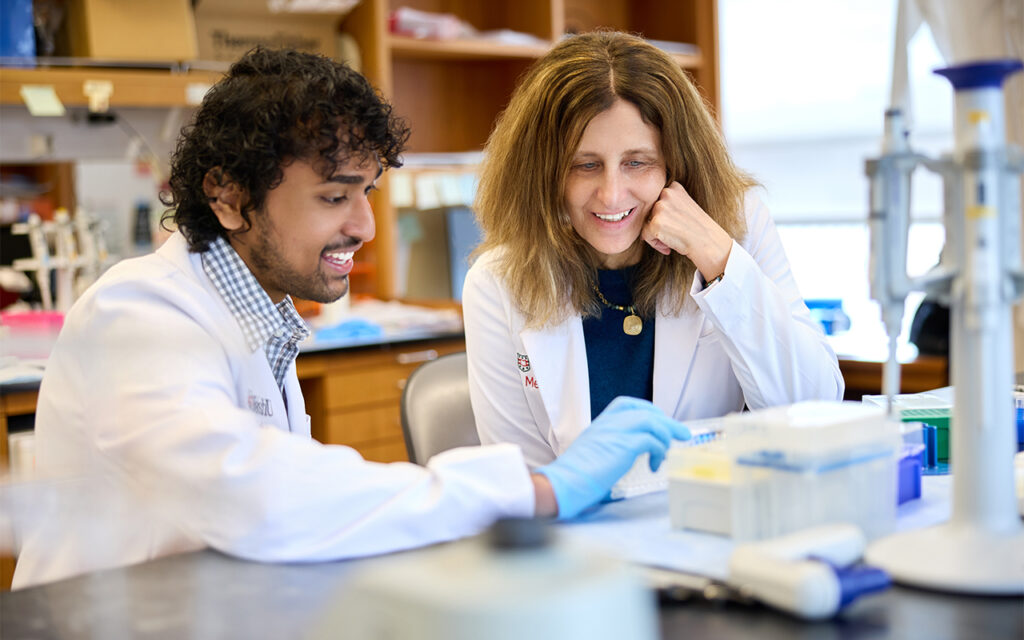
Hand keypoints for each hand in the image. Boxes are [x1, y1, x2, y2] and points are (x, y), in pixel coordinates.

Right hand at [536, 396, 690, 518]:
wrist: (563, 483)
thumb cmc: (573, 478)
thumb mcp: (591, 456)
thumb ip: (607, 451)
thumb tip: (621, 461)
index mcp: (599, 424)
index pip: (626, 404)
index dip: (648, 410)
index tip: (660, 422)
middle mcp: (608, 423)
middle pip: (645, 411)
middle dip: (667, 422)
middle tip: (682, 435)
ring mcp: (616, 432)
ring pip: (652, 422)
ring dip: (665, 437)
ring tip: (667, 454)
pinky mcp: (624, 446)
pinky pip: (652, 440)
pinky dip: (660, 451)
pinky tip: (655, 465)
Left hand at [642, 181, 732, 281]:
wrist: (710, 243)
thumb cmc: (698, 228)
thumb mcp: (685, 206)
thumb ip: (669, 204)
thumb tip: (645, 211)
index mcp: (674, 188)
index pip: (656, 201)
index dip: (664, 216)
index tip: (676, 224)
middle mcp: (666, 193)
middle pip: (650, 212)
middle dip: (659, 225)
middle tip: (674, 234)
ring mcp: (660, 208)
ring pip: (647, 223)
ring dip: (656, 234)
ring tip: (673, 239)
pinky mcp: (656, 223)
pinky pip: (645, 235)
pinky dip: (654, 243)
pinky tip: (669, 246)